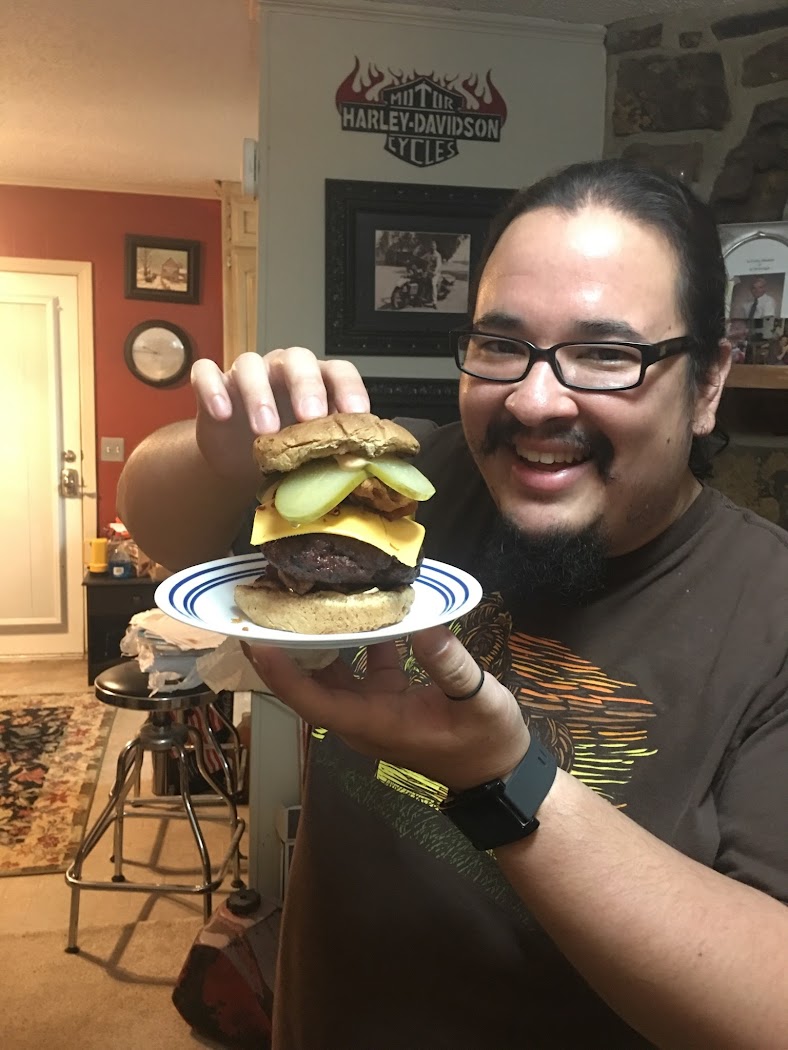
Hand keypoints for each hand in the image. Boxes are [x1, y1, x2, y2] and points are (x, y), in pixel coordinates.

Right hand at [190, 348, 369, 482]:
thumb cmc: (283, 451)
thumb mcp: (309, 453)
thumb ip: (330, 449)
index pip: (338, 371)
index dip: (349, 387)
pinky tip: (221, 413)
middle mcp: (283, 370)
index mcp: (317, 381)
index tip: (355, 413)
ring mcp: (246, 375)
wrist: (238, 462)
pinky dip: (213, 389)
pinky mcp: (213, 385)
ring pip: (250, 365)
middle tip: (309, 417)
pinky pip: (206, 373)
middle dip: (305, 386)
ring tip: (264, 431)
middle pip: (297, 360)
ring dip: (259, 394)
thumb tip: (358, 466)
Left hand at [243, 626, 529, 791]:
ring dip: (318, 639)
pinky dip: (355, 637)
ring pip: (332, 672)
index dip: (282, 674)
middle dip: (287, 647)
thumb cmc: (487, 741)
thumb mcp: (477, 701)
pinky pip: (359, 665)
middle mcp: (362, 717)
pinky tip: (360, 603)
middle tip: (271, 602)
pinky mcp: (386, 697)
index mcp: (375, 723)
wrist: (499, 772)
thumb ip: (449, 665)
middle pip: (310, 683)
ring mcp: (372, 707)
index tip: (258, 641)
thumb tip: (424, 624)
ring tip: (304, 595)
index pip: (313, 701)